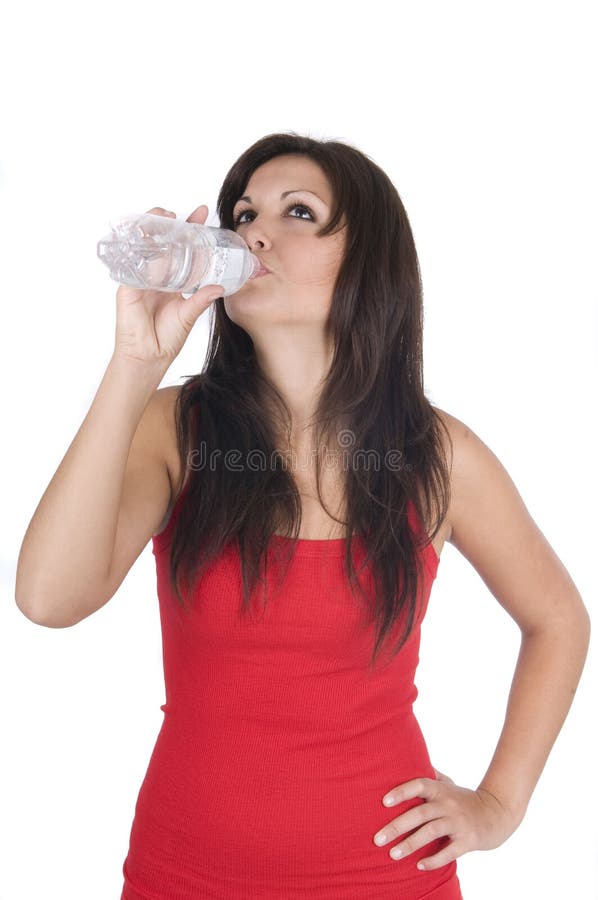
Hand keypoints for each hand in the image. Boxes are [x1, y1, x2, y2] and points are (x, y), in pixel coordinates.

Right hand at [114, 205, 224, 365]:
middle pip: (163, 242)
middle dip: (171, 224)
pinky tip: (143, 235)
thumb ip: (201, 299)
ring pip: (145, 246)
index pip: (183, 249)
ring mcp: (141, 278)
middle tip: (182, 212)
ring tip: (163, 214)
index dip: (191, 230)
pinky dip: (136, 248)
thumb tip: (219, 287)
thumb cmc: (167, 338)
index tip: (203, 214)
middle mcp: (156, 275)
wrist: (149, 357)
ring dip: (152, 228)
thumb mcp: (188, 315)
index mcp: (173, 280)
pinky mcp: (128, 285)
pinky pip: (132, 262)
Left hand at [372, 768, 520, 870]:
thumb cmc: (465, 799)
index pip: (419, 784)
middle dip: (397, 826)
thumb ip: (430, 776)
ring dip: (410, 844)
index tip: (383, 802)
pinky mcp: (468, 840)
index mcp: (441, 789)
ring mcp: (458, 822)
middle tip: (377, 839)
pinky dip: (433, 860)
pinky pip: (449, 851)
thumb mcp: (449, 784)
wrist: (496, 814)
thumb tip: (408, 760)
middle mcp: (448, 804)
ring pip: (431, 832)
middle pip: (420, 813)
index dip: (402, 791)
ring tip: (393, 855)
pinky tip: (419, 865)